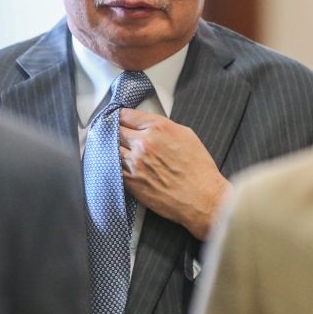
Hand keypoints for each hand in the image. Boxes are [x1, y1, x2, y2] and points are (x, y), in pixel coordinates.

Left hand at [118, 108, 231, 240]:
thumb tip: (147, 125)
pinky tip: (118, 164)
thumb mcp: (186, 135)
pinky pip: (113, 168)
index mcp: (158, 128)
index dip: (120, 116)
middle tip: (114, 133)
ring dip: (112, 148)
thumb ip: (162, 126)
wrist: (202, 198)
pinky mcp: (131, 181)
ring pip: (111, 149)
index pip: (126, 115)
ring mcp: (135, 163)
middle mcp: (144, 143)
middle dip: (114, 130)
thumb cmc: (199, 169)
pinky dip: (113, 164)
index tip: (118, 119)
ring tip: (115, 149)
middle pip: (115, 130)